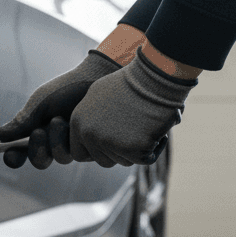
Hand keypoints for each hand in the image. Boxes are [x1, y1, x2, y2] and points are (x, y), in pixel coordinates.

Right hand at [0, 50, 120, 168]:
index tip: (10, 154)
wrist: (95, 79)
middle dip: (37, 149)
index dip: (14, 157)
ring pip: (61, 158)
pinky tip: (79, 121)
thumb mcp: (40, 103)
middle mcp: (54, 142)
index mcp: (36, 132)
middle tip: (38, 131)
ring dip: (58, 139)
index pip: (21, 153)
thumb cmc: (66, 88)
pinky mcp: (91, 147)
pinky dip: (76, 138)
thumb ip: (22, 121)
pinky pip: (81, 155)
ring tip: (61, 118)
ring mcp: (73, 145)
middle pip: (40, 162)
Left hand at [69, 47, 197, 166]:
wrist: (154, 76)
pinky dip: (156, 146)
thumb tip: (88, 137)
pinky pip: (146, 158)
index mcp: (78, 122)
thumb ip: (90, 119)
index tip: (112, 141)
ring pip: (125, 161)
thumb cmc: (130, 82)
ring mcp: (111, 143)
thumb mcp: (98, 95)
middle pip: (104, 161)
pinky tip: (157, 126)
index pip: (80, 153)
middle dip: (119, 151)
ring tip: (144, 122)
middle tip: (133, 130)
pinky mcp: (134, 149)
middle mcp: (90, 135)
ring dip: (137, 148)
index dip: (97, 151)